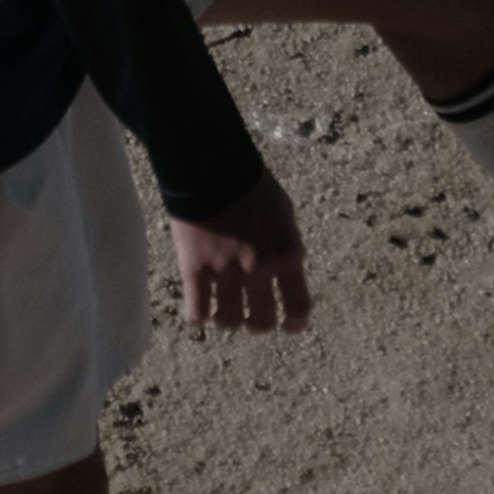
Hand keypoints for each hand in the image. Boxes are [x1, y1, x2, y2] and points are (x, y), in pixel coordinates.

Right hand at [169, 171, 309, 331]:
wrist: (212, 168)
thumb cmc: (252, 186)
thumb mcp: (283, 213)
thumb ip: (285, 245)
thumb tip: (283, 269)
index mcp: (286, 255)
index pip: (299, 306)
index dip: (295, 323)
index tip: (288, 325)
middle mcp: (259, 270)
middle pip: (263, 321)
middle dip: (258, 324)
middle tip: (251, 317)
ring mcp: (226, 273)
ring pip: (229, 321)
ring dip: (228, 320)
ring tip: (223, 311)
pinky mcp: (195, 271)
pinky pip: (197, 312)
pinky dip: (198, 316)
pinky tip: (200, 309)